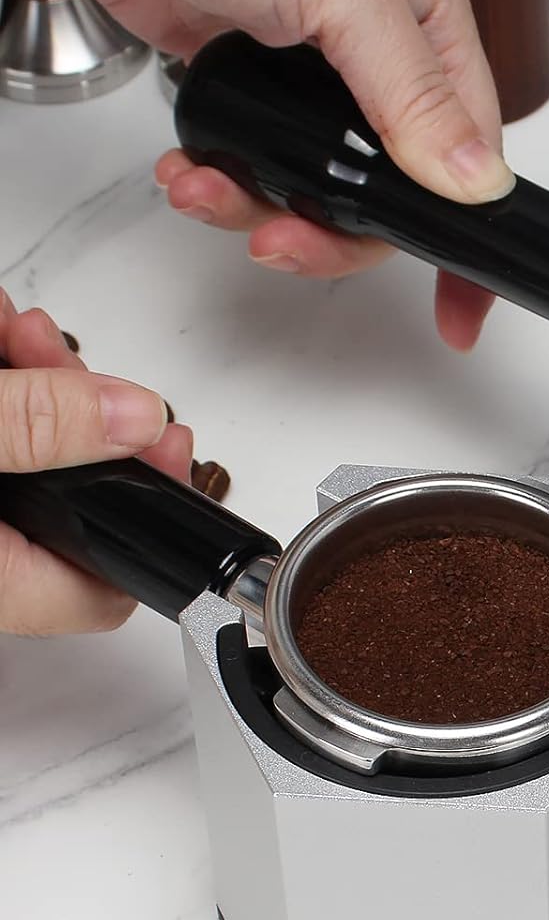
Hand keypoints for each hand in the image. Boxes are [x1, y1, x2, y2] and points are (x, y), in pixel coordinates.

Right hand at [0, 289, 193, 635]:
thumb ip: (37, 427)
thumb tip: (133, 416)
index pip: (108, 592)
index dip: (156, 519)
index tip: (162, 443)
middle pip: (76, 508)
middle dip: (82, 413)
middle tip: (66, 356)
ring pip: (28, 458)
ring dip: (33, 385)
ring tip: (18, 327)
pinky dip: (2, 387)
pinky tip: (1, 334)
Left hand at [73, 0, 509, 351]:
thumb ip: (414, 93)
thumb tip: (478, 183)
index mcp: (427, 23)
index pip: (470, 156)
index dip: (462, 239)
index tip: (459, 311)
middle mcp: (377, 56)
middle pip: (384, 193)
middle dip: (329, 232)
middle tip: (281, 243)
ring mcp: (307, 74)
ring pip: (314, 189)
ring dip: (258, 208)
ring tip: (207, 192)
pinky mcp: (243, 80)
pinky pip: (253, 164)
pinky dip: (222, 182)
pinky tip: (192, 170)